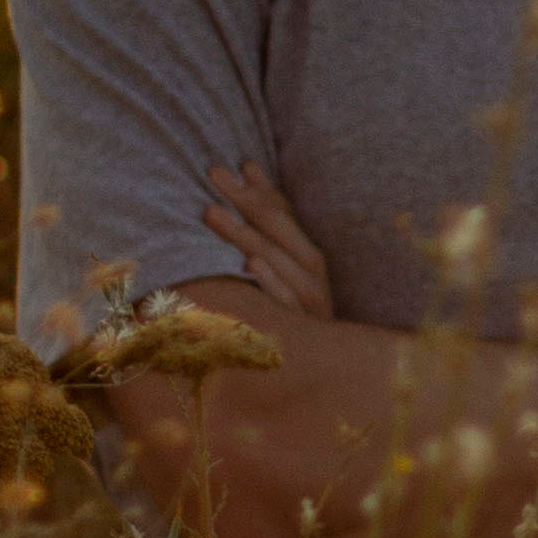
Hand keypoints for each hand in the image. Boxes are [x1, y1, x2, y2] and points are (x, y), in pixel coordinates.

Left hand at [202, 160, 334, 319]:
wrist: (324, 375)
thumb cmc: (297, 317)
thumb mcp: (289, 272)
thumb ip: (272, 227)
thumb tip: (248, 170)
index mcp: (312, 258)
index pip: (286, 214)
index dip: (263, 188)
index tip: (236, 163)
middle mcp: (315, 276)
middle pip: (279, 231)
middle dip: (246, 201)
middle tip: (214, 175)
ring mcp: (310, 303)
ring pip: (278, 261)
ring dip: (246, 235)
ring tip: (213, 213)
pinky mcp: (301, 330)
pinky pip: (284, 302)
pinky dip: (270, 282)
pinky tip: (249, 265)